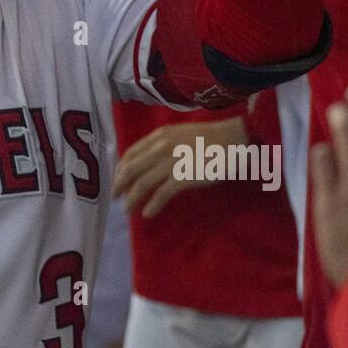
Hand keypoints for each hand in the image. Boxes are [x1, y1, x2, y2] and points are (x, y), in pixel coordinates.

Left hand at [113, 116, 244, 218]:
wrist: (233, 139)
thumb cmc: (209, 138)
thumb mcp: (179, 134)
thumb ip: (162, 145)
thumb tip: (148, 162)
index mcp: (158, 136)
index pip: (130, 153)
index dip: (120, 169)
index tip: (118, 180)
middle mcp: (160, 148)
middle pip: (131, 169)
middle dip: (119, 185)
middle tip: (115, 197)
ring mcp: (171, 162)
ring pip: (142, 183)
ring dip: (132, 198)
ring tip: (128, 210)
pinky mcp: (184, 176)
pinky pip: (162, 194)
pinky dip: (152, 205)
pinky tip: (148, 214)